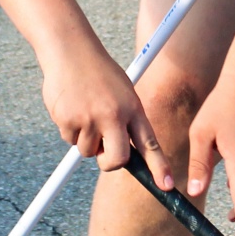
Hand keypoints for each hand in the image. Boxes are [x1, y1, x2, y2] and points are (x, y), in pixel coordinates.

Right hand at [42, 46, 172, 186]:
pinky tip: (70, 105)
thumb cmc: (98, 72)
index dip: (159, 167)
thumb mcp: (121, 92)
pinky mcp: (69, 119)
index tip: (166, 186)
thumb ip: (124, 120)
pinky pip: (69, 139)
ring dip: (84, 138)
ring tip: (83, 109)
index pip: (150, 143)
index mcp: (133, 108)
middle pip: (118, 160)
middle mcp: (115, 115)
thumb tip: (118, 153)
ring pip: (88, 151)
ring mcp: (91, 118)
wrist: (70, 49)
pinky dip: (69, 128)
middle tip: (102, 154)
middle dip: (109, 163)